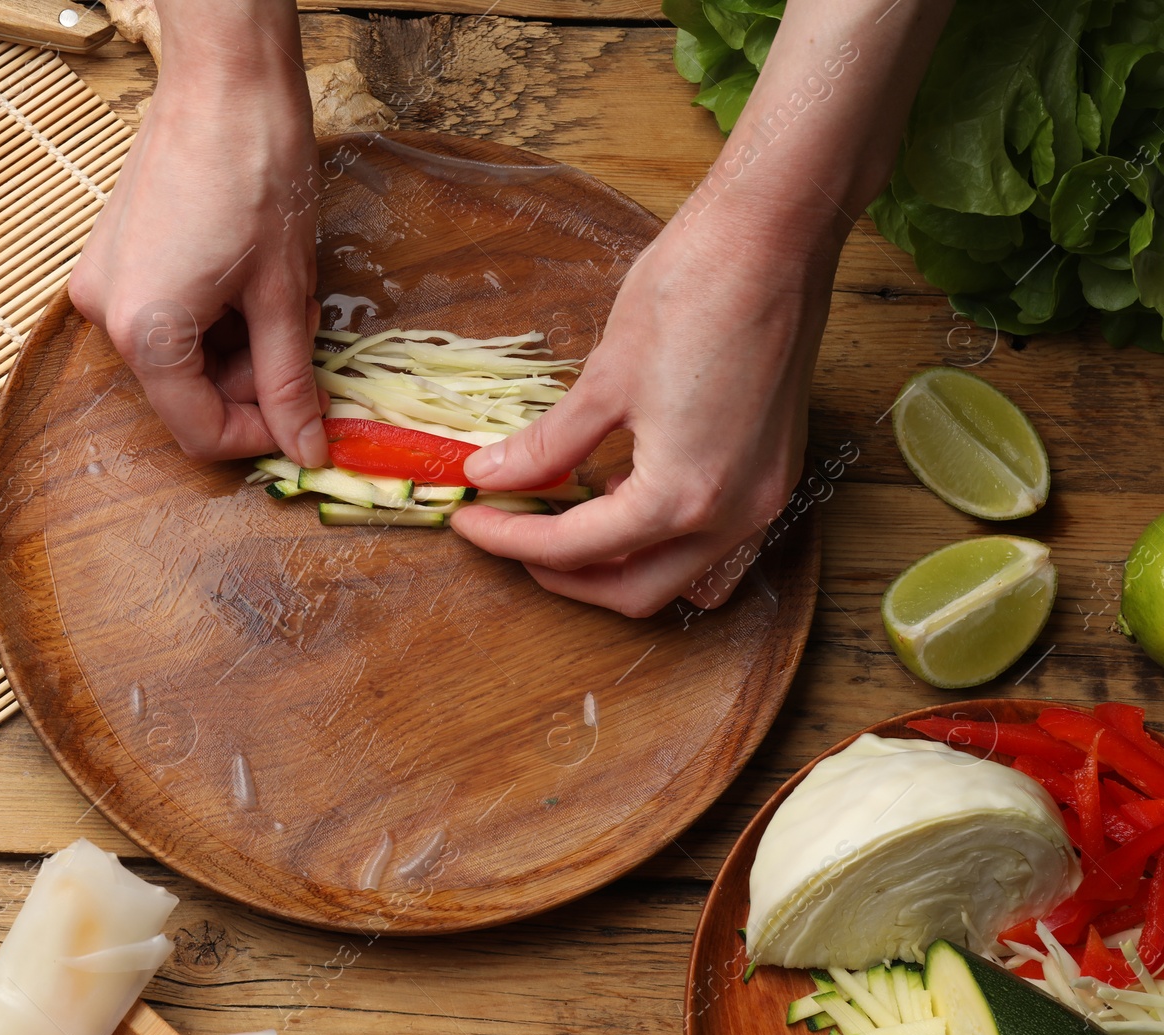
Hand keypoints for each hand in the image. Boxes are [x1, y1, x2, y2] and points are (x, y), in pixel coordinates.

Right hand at [69, 4, 329, 466]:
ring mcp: (104, 282)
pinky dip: (214, 313)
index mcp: (144, 332)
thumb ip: (290, 381)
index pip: (200, 431)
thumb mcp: (283, 293)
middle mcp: (107, 314)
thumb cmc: (255, 170)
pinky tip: (249, 274)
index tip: (307, 420)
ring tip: (280, 292)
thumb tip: (306, 448)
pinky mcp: (114, 256)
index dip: (262, 436)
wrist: (225, 77)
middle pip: (188, 392)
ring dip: (238, 343)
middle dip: (254, 379)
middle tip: (303, 335)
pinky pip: (167, 313)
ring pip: (182, 353)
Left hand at [449, 200, 837, 616]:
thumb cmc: (692, 291)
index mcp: (684, 496)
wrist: (773, 235)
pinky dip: (654, 532)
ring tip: (554, 518)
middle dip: (564, 576)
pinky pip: (707, 534)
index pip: (578, 549)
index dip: (511, 540)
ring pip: (676, 572)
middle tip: (509, 538)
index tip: (469, 519)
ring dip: (613, 560)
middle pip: (634, 590)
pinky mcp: (773, 470)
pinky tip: (614, 491)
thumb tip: (492, 475)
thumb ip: (549, 443)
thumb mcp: (604, 378)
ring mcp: (762, 496)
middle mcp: (734, 514)